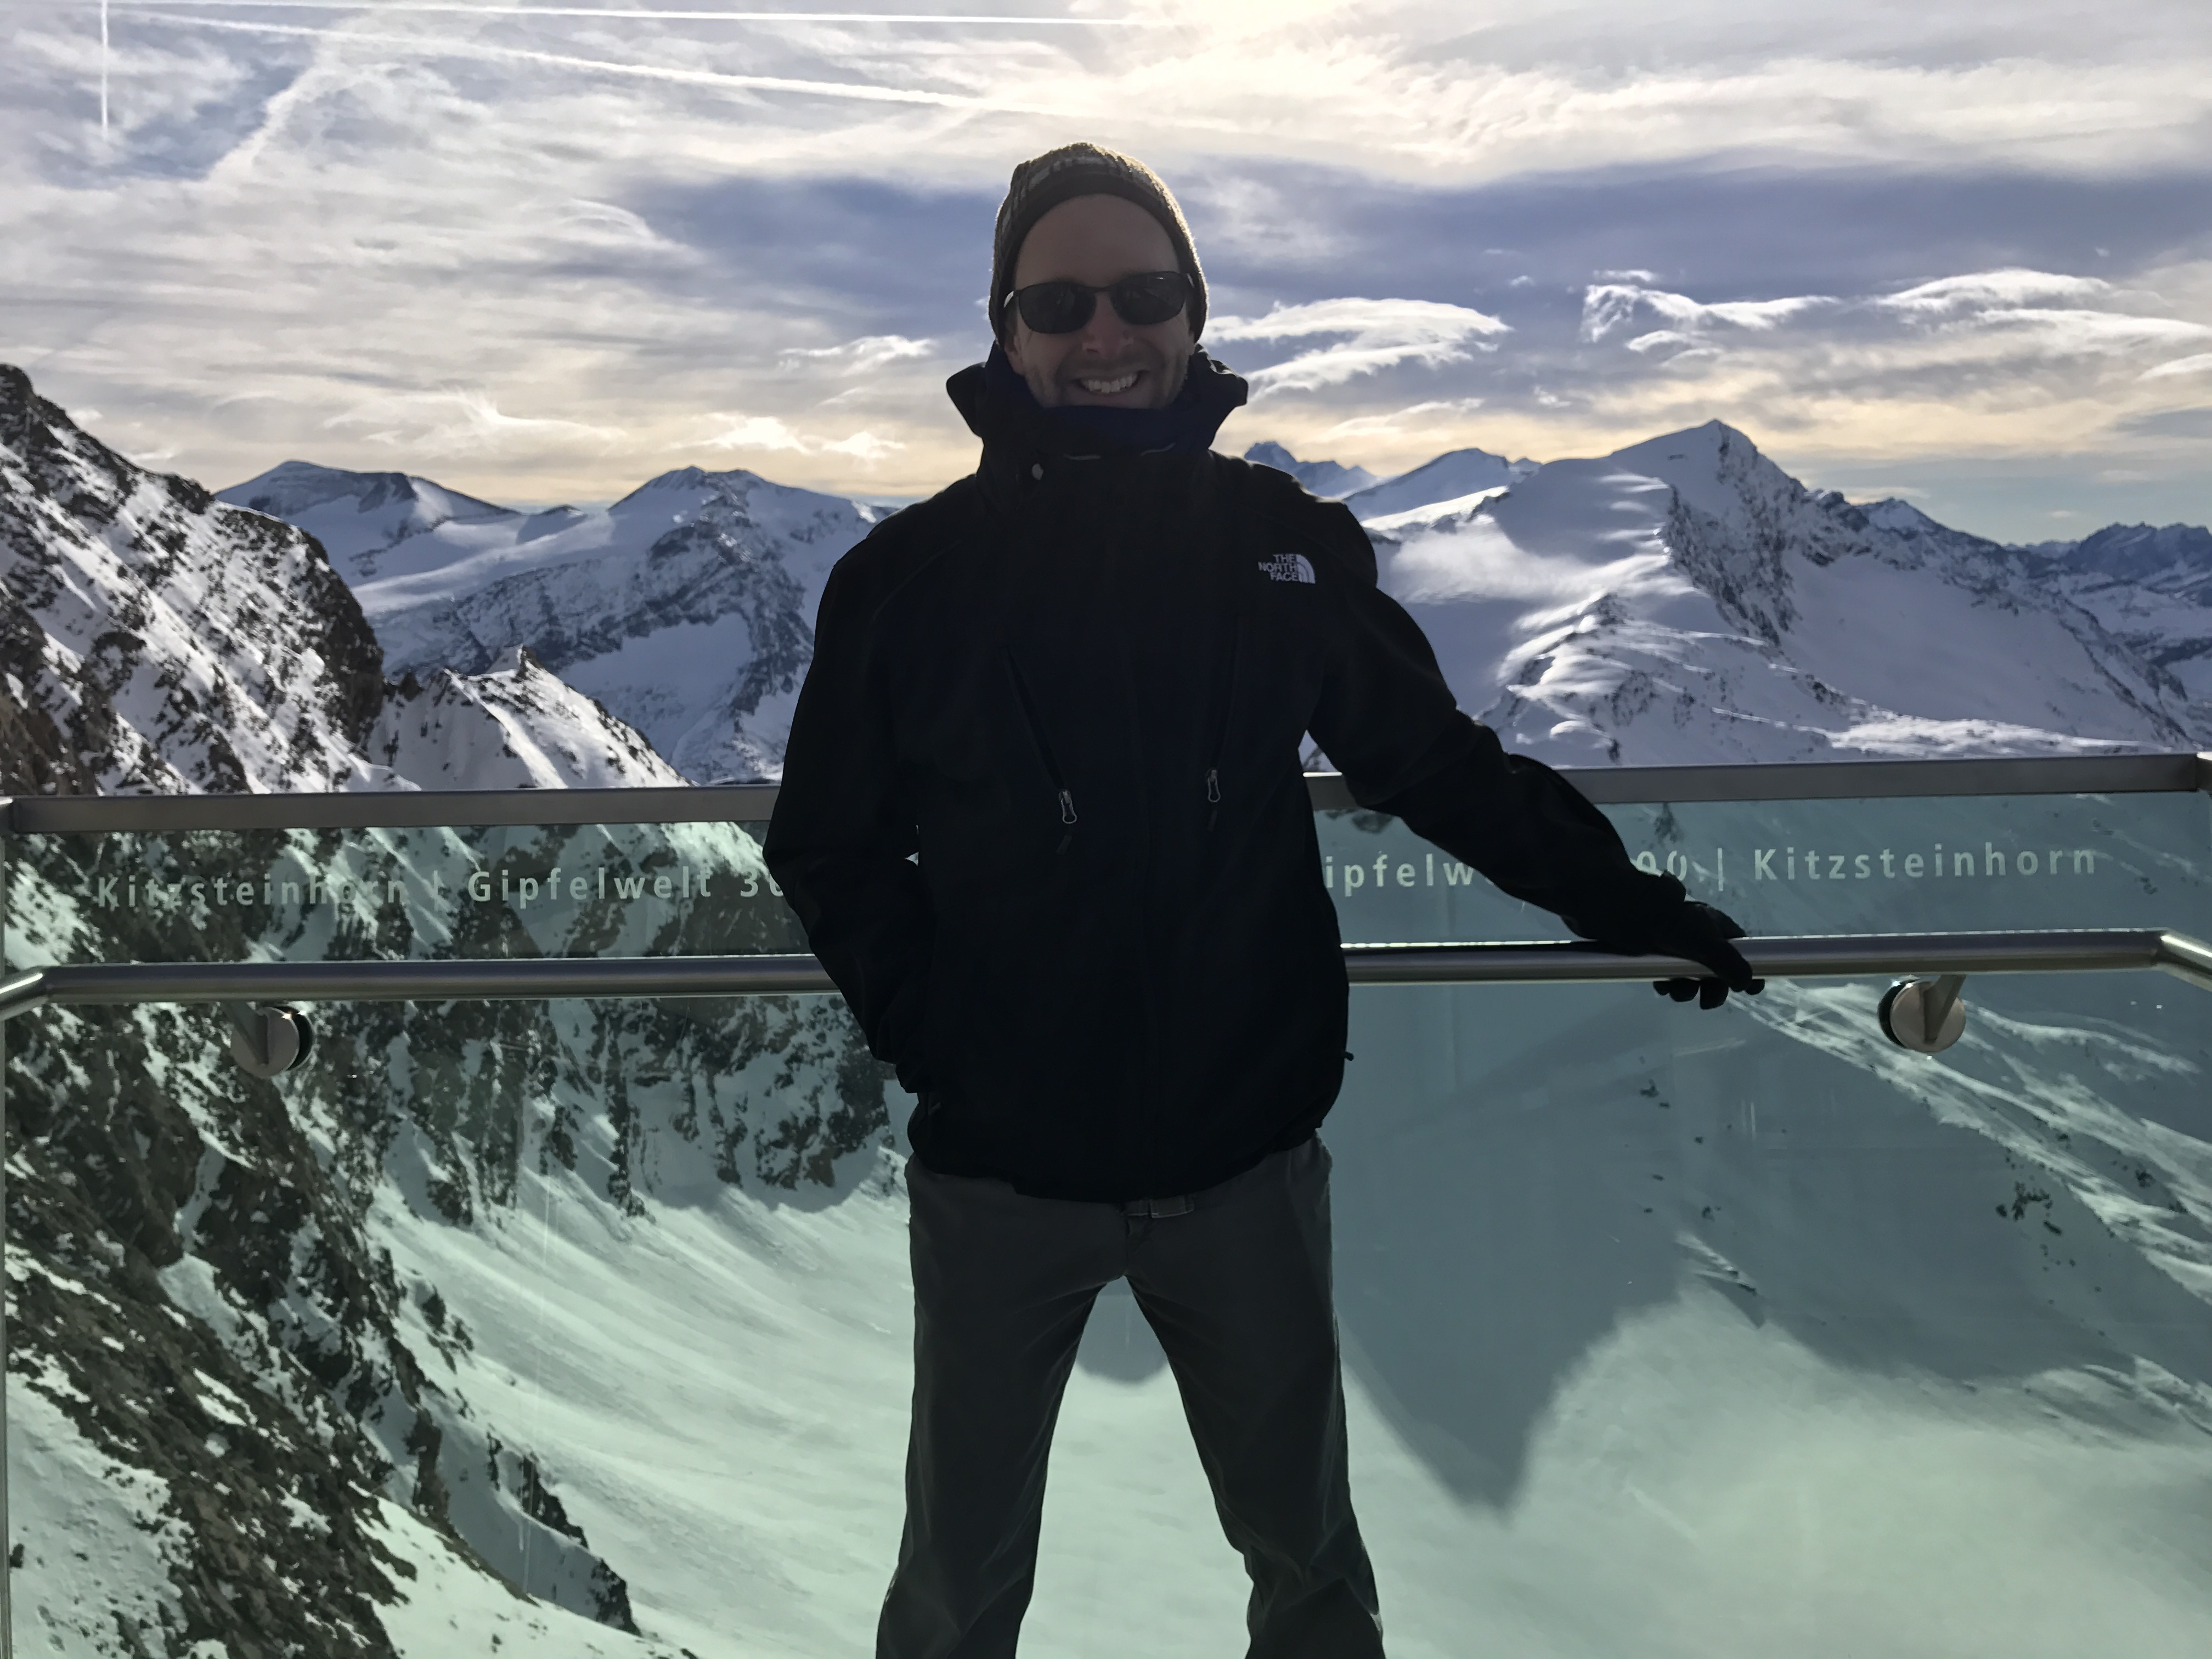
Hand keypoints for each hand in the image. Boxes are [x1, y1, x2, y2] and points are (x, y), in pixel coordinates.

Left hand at [1644, 901, 1763, 1008]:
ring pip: (1691, 981)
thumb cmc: (1678, 926)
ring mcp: (1680, 951)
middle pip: (1716, 974)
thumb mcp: (1711, 943)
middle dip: (1714, 991)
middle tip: (1706, 1002)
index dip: (1747, 971)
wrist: (1635, 915)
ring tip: (1677, 990)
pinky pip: (1669, 980)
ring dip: (1687, 992)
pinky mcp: (1659, 958)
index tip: (1750, 990)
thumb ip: (1731, 964)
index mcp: (1719, 931)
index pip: (1742, 953)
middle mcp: (1702, 941)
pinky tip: (1662, 985)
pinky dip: (1668, 986)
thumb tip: (1746, 983)